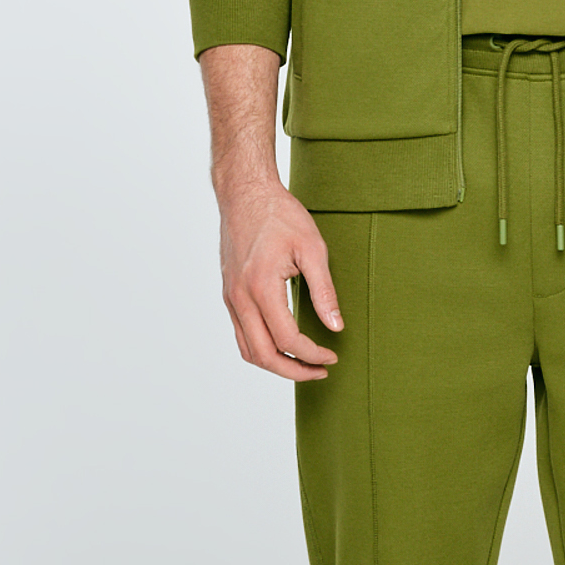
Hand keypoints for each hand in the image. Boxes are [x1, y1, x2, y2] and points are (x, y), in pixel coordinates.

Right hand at [217, 173, 342, 381]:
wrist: (245, 194)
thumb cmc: (279, 215)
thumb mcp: (312, 248)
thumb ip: (324, 290)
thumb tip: (335, 325)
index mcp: (261, 287)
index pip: (287, 339)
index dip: (312, 354)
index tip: (332, 355)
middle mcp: (240, 298)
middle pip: (263, 355)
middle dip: (294, 371)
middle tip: (320, 370)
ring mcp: (231, 297)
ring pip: (248, 350)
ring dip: (275, 364)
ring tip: (303, 364)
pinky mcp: (229, 294)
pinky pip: (241, 334)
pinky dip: (261, 348)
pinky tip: (283, 345)